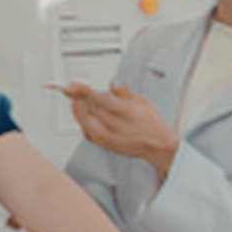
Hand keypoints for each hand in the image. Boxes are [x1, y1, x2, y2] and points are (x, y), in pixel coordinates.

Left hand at [64, 82, 179, 178]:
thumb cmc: (151, 123)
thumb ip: (126, 92)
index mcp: (130, 113)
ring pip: (88, 126)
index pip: (102, 100)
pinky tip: (83, 117)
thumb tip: (113, 84)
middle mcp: (121, 127)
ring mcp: (114, 139)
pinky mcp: (109, 147)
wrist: (159, 147)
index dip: (84, 92)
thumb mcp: (143, 101)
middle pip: (93, 112)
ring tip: (76, 102)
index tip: (72, 87)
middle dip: (79, 99)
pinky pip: (90, 136)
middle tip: (72, 90)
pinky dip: (83, 125)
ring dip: (78, 113)